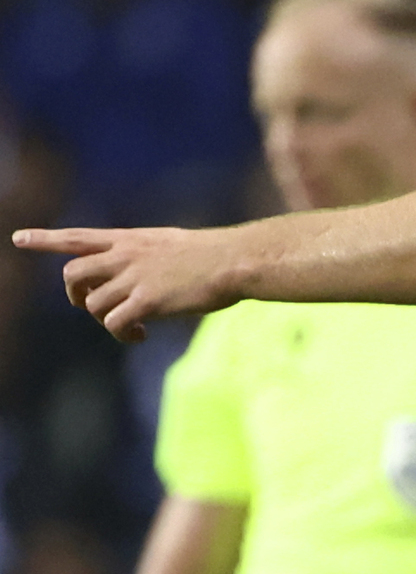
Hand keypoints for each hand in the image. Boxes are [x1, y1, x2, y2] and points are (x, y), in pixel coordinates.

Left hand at [13, 226, 241, 342]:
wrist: (236, 260)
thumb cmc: (215, 255)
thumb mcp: (172, 245)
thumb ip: (147, 258)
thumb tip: (140, 283)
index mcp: (131, 239)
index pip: (78, 236)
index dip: (46, 239)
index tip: (18, 239)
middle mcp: (126, 255)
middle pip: (73, 274)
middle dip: (75, 296)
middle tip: (93, 308)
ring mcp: (135, 278)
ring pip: (93, 303)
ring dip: (105, 320)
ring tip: (132, 327)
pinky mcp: (148, 301)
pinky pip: (116, 323)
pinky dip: (123, 334)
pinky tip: (141, 336)